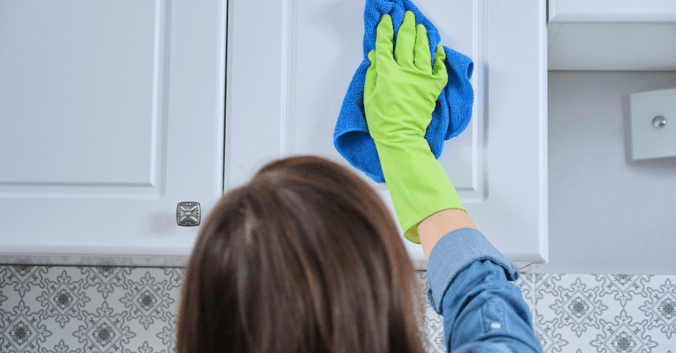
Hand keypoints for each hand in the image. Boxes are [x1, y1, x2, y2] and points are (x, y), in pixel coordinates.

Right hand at [364, 11, 447, 144]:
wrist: (400, 137)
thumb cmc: (383, 122)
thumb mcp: (369, 96)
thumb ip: (372, 74)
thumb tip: (374, 57)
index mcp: (387, 73)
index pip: (385, 44)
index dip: (385, 30)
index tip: (386, 21)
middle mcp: (406, 71)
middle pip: (406, 41)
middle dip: (406, 26)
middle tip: (406, 18)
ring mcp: (422, 78)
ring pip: (423, 50)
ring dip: (422, 36)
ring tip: (421, 28)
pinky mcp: (433, 87)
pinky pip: (440, 68)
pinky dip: (439, 57)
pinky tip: (438, 49)